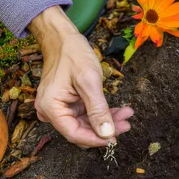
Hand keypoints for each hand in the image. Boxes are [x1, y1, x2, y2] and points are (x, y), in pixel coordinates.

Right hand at [29, 6, 133, 147]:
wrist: (63, 38)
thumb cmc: (73, 54)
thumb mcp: (89, 81)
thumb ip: (98, 109)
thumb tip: (107, 133)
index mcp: (51, 107)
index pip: (74, 134)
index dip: (95, 139)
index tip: (115, 138)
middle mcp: (51, 111)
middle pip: (81, 130)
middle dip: (105, 129)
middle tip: (127, 124)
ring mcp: (59, 108)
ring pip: (86, 124)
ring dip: (107, 121)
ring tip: (127, 114)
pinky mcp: (68, 104)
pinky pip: (86, 115)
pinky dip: (102, 113)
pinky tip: (119, 110)